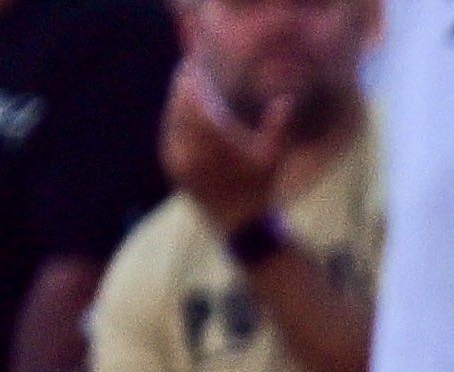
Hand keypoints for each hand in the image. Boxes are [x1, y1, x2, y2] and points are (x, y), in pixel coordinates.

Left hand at [160, 55, 290, 235]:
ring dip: (177, 101)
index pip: (193, 97)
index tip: (195, 63)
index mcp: (211, 139)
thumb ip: (277, 126)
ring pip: (171, 118)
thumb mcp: (273, 158)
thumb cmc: (260, 191)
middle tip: (188, 70)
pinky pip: (168, 133)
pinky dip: (174, 119)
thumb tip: (285, 100)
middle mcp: (188, 145)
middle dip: (183, 85)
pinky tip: (180, 114)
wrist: (240, 225)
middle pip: (178, 104)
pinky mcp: (171, 165)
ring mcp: (177, 156)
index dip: (192, 77)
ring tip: (184, 88)